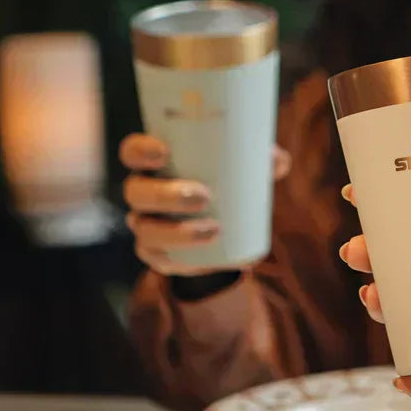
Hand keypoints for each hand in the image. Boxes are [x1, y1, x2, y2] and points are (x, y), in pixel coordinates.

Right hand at [120, 133, 292, 275]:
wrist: (222, 222)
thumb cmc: (227, 179)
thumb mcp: (243, 164)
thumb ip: (263, 157)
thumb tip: (278, 160)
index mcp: (153, 163)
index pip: (132, 151)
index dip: (140, 151)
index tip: (164, 152)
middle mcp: (141, 192)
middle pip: (136, 192)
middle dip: (165, 195)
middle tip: (203, 196)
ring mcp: (144, 224)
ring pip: (144, 229)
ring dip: (175, 232)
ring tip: (214, 230)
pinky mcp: (155, 252)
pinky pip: (157, 259)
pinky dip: (178, 259)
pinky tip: (199, 260)